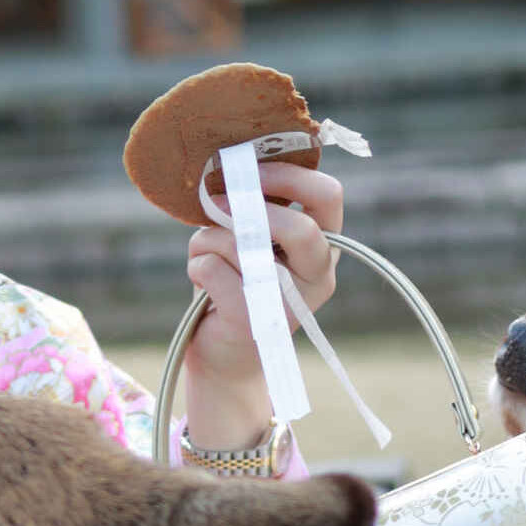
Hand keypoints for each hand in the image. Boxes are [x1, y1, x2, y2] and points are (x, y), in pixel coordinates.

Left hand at [181, 161, 345, 448]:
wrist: (222, 355)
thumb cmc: (235, 284)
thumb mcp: (251, 239)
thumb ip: (253, 207)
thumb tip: (229, 169)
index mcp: (323, 247)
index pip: (328, 196)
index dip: (289, 175)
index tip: (251, 171)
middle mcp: (318, 277)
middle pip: (299, 226)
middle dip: (249, 209)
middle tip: (218, 205)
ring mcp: (289, 304)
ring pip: (243, 243)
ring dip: (209, 239)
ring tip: (205, 255)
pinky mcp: (254, 322)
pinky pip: (214, 269)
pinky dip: (197, 266)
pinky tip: (201, 281)